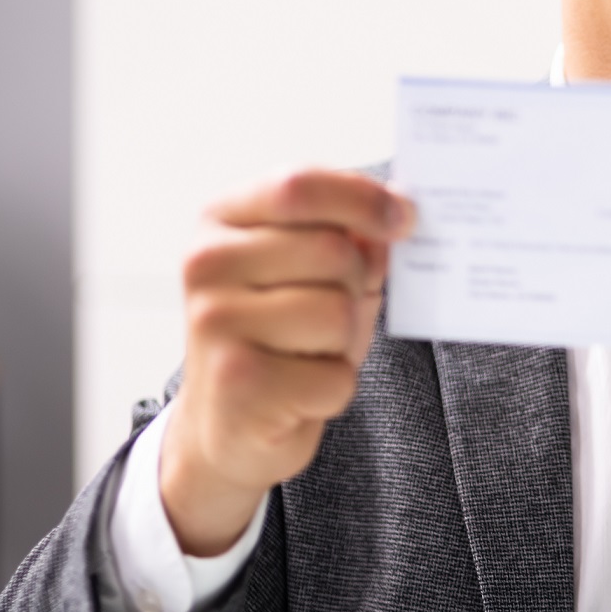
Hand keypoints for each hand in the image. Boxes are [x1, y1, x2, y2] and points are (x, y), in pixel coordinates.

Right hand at [161, 169, 413, 555]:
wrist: (228, 425)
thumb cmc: (281, 335)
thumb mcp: (311, 272)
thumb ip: (348, 236)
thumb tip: (396, 216)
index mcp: (222, 221)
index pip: (299, 186)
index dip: (363, 198)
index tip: (404, 217)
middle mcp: (207, 264)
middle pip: (332, 250)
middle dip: (356, 284)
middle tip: (334, 311)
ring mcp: (215, 322)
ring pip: (338, 311)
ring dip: (346, 340)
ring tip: (311, 352)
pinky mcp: (238, 382)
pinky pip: (335, 374)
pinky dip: (335, 388)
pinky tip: (300, 392)